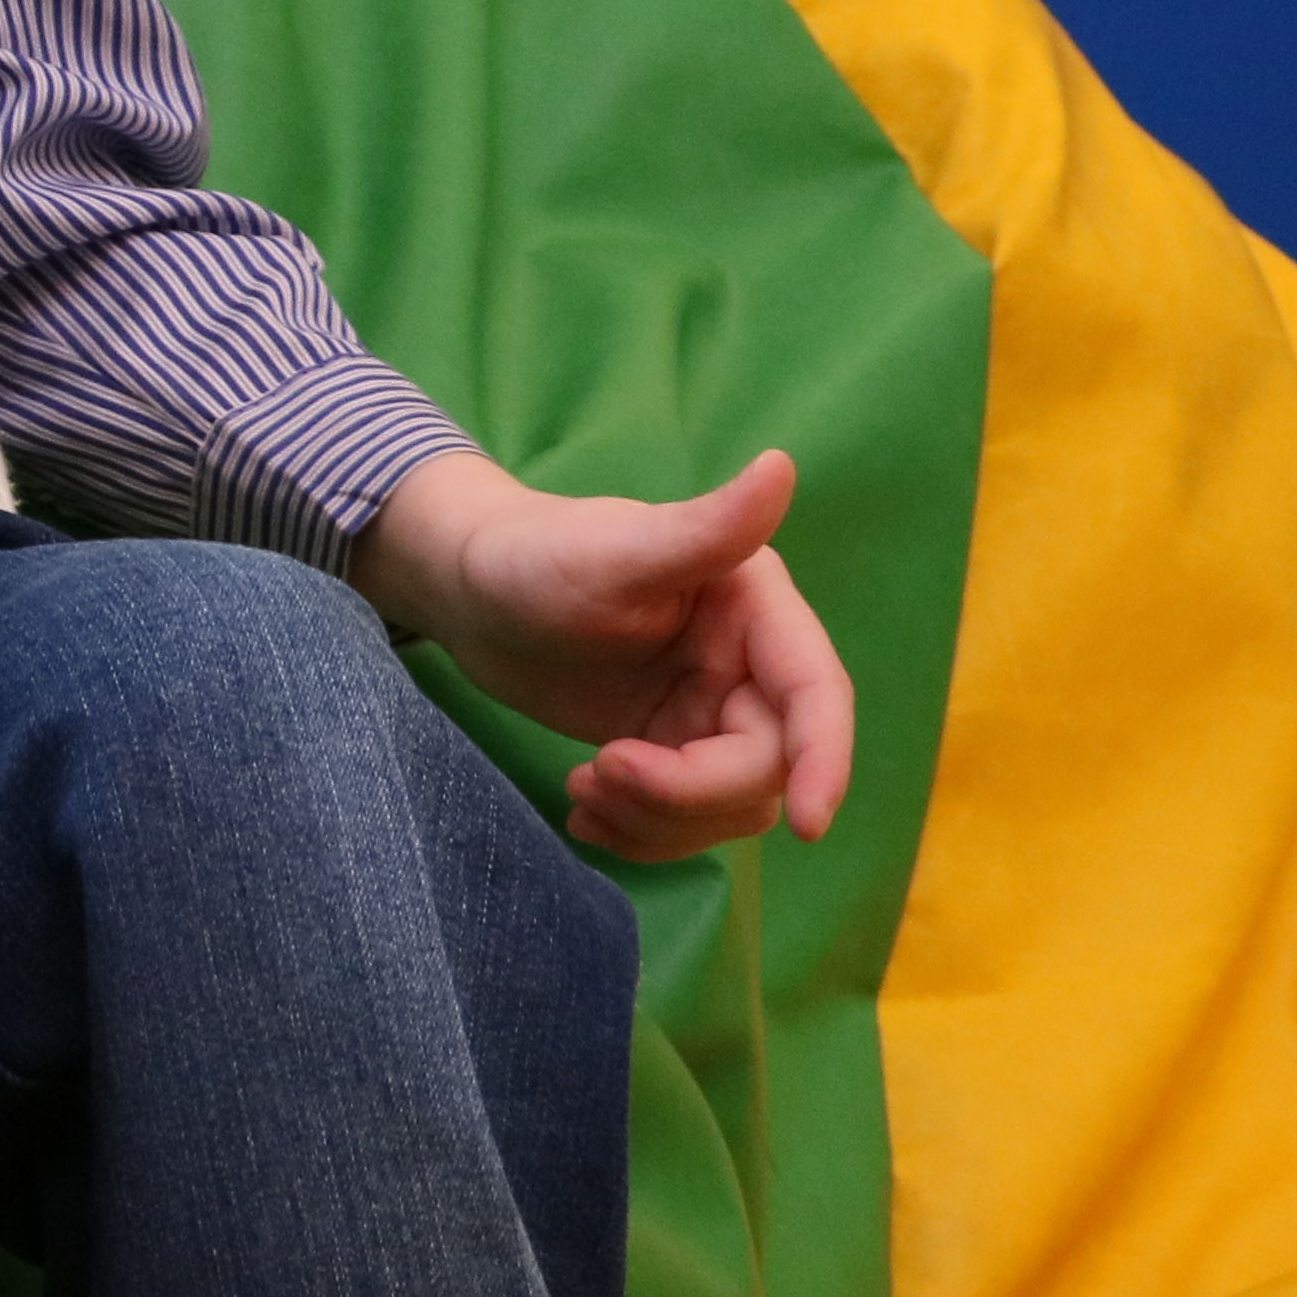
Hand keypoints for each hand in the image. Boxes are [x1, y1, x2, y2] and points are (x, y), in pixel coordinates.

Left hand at [352, 447, 855, 856]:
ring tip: (580, 789)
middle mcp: (748, 665)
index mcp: (755, 610)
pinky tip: (582, 812)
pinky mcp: (670, 749)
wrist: (471, 591)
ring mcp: (710, 713)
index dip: (825, 761)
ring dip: (659, 819)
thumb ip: (704, 528)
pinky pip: (684, 819)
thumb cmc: (537, 555)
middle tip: (597, 773)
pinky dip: (639, 831)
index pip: (816, 695)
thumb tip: (779, 465)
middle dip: (687, 792)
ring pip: (728, 805)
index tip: (808, 827)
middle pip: (765, 766)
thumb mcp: (616, 549)